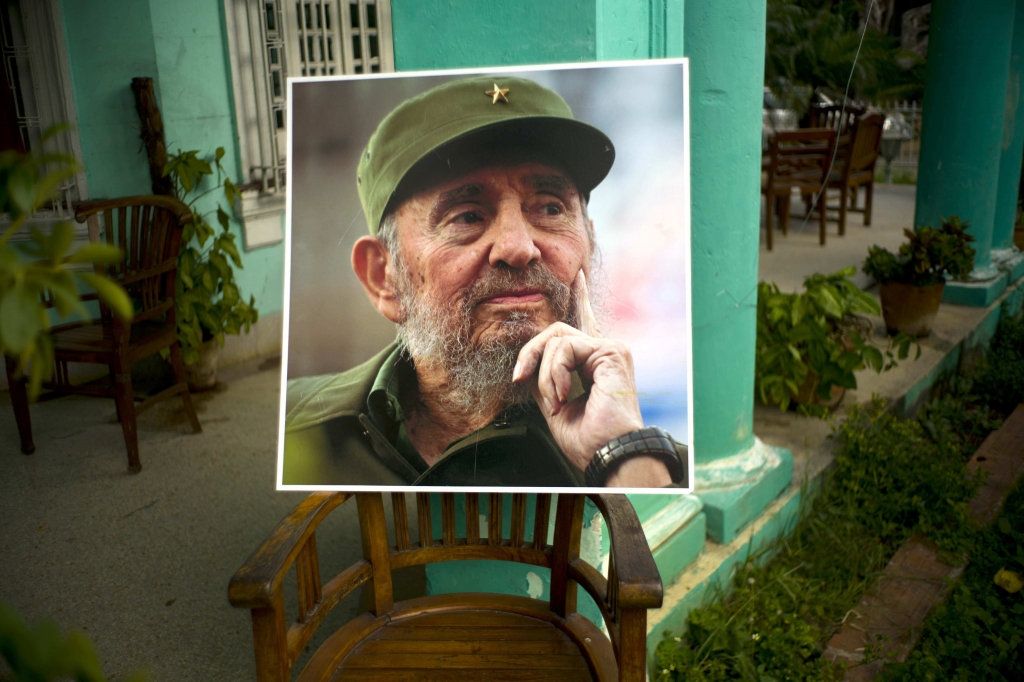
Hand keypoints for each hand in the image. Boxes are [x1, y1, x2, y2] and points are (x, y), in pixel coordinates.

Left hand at [512, 271, 670, 486]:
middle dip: (531, 352)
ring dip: (545, 373)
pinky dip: (555, 373)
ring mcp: (610, 349)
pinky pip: (566, 347)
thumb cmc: (587, 440)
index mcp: (595, 362)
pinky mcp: (611, 351)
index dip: (580, 298)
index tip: (577, 275)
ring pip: (557, 338)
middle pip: (556, 331)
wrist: (607, 453)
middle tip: (519, 377)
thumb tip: (527, 365)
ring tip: (556, 401)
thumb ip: (543, 379)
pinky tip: (565, 395)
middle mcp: (605, 351)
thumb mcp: (554, 405)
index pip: (585, 323)